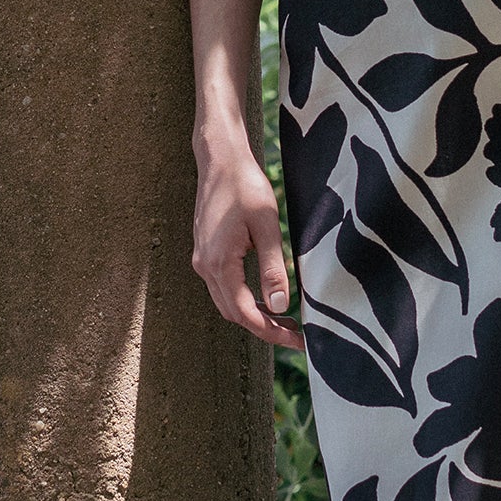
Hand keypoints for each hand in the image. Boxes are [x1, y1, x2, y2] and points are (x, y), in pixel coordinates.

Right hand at [192, 132, 302, 349]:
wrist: (220, 160)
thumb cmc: (244, 187)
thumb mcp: (267, 227)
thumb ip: (273, 268)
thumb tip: (281, 306)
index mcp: (218, 263)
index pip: (245, 313)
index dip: (272, 332)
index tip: (298, 340)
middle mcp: (204, 267)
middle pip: (234, 314)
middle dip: (265, 328)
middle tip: (297, 334)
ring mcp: (202, 260)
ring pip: (227, 303)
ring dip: (254, 315)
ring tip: (286, 320)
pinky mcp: (206, 253)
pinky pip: (224, 288)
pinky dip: (245, 299)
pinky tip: (266, 296)